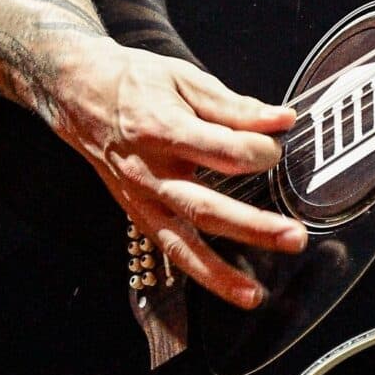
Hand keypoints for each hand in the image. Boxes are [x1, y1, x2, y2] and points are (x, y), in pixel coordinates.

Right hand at [48, 38, 303, 309]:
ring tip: (254, 295)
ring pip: (180, 245)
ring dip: (219, 274)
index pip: (223, 152)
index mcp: (163, 129)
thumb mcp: (185, 79)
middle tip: (294, 238)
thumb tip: (283, 120)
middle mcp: (150, 171)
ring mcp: (140, 198)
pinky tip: (228, 289)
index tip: (277, 145)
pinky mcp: (137, 214)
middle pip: (205, 209)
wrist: (80, 94)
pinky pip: (169, 249)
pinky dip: (198, 272)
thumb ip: (235, 106)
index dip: (260, 151)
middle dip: (252, 228)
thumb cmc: (135, 82)